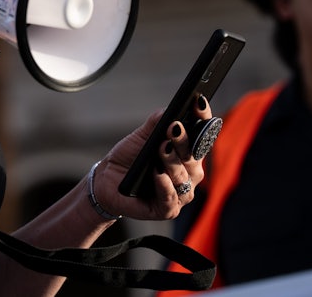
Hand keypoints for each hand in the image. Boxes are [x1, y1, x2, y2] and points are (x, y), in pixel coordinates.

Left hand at [91, 95, 211, 219]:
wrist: (107, 180)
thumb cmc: (130, 158)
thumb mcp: (141, 137)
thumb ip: (156, 124)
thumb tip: (170, 110)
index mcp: (188, 153)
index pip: (202, 134)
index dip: (203, 118)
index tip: (198, 102)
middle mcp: (189, 173)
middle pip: (193, 156)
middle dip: (184, 142)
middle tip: (174, 128)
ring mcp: (181, 192)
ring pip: (183, 176)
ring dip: (171, 162)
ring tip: (161, 148)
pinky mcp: (168, 209)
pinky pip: (171, 198)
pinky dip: (164, 185)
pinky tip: (157, 174)